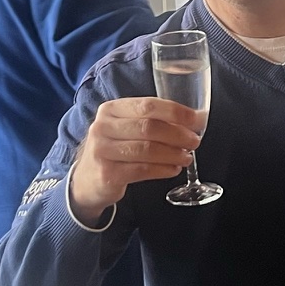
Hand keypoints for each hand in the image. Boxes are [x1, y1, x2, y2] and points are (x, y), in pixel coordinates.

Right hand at [67, 97, 204, 222]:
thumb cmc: (115, 149)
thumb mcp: (125, 128)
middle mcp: (102, 127)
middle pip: (149, 127)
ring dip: (173, 153)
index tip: (196, 119)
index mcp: (110, 109)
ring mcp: (102, 151)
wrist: (87, 180)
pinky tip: (174, 169)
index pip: (147, 105)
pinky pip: (143, 170)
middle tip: (195, 141)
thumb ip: (153, 120)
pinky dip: (163, 169)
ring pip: (147, 150)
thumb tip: (195, 119)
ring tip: (187, 157)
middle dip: (178, 134)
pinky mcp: (107, 174)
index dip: (175, 112)